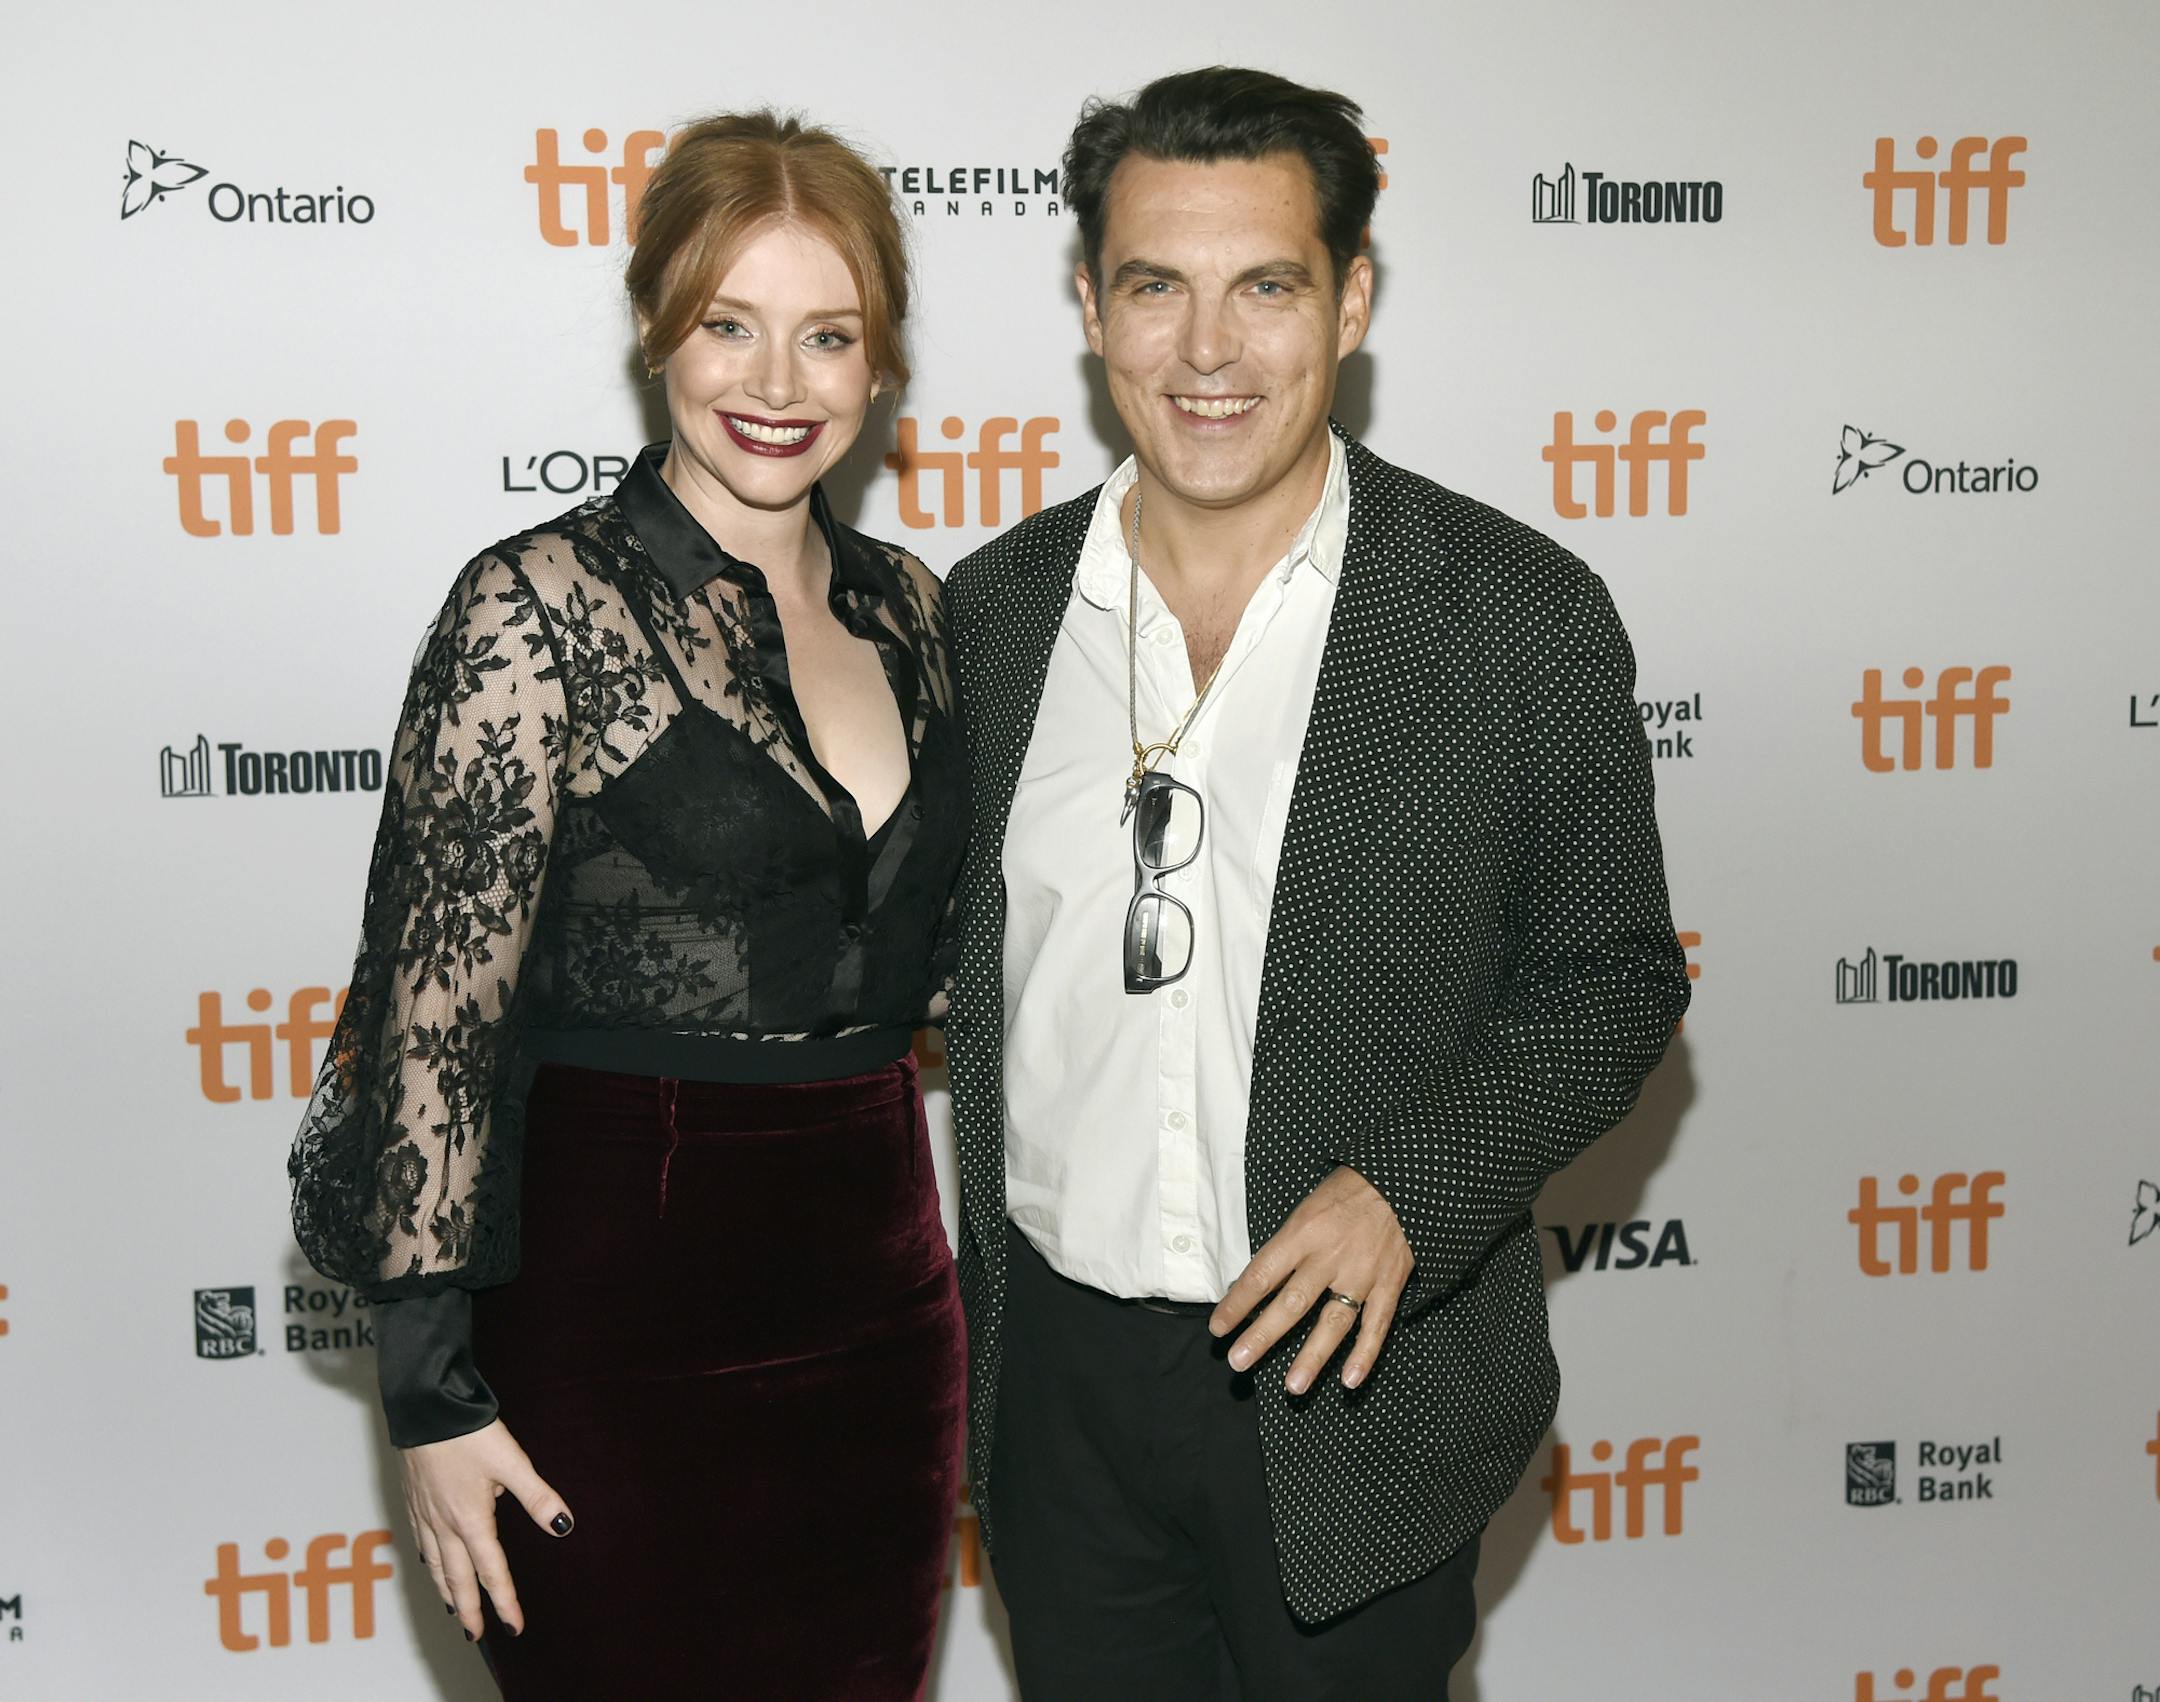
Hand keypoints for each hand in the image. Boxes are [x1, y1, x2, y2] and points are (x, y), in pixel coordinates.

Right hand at [398, 1418, 571, 1639]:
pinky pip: (420, 1543)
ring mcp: (425, 1513)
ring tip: (453, 1610)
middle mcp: (444, 1524)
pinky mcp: (413, 1499)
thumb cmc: (468, 1433)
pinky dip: (427, 1563)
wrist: (425, 1407)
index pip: (492, 1571)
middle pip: (457, 1577)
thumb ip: (537, 1497)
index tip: (514, 1626)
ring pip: (434, 1564)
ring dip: (445, 1590)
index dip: (504, 1601)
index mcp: (471, 1520)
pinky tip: (428, 1563)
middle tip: (475, 1636)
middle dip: (469, 1608)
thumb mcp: (511, 1462)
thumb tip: (563, 1526)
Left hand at [1209, 1167, 1411, 1394]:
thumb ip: (1287, 1245)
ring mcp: (1362, 1273)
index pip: (1262, 1274)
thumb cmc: (1346, 1191)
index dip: (1237, 1303)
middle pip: (1291, 1303)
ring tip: (1293, 1387)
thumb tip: (1257, 1281)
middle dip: (1263, 1335)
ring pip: (1334, 1321)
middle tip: (1239, 1363)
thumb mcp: (1307, 1207)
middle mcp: (1330, 1256)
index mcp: (1303, 1232)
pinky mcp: (1390, 1283)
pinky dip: (1365, 1354)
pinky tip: (1350, 1380)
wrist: (1399, 1180)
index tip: (1218, 1328)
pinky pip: (1377, 1324)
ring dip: (1312, 1356)